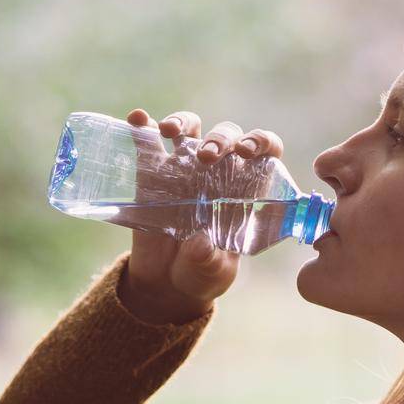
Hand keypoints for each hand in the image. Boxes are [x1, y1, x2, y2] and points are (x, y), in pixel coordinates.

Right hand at [118, 108, 285, 324]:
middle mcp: (218, 171)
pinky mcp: (152, 172)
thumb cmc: (201, 273)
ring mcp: (183, 167)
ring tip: (170, 132)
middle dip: (220, 139)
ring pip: (190, 128)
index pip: (265, 151)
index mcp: (245, 189)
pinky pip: (149, 141)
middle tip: (208, 157)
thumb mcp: (211, 273)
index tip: (247, 152)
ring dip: (183, 122)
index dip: (261, 142)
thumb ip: (209, 259)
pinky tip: (137, 120)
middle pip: (226, 135)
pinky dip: (144, 125)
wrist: (164, 283)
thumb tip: (198, 242)